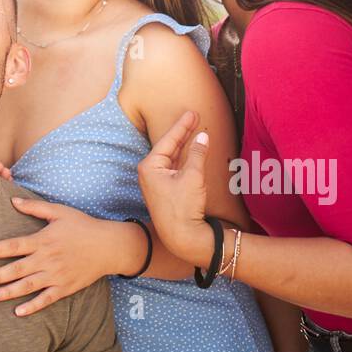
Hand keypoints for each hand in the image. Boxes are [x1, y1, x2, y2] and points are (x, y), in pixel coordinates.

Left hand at [0, 198, 112, 315]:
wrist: (108, 246)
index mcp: (43, 240)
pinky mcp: (65, 287)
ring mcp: (56, 275)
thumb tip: (13, 200)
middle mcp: (47, 259)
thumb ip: (35, 208)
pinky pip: (46, 299)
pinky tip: (18, 312)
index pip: (14, 246)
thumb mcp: (59, 211)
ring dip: (8, 292)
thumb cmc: (83, 226)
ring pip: (28, 286)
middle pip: (17, 269)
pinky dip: (32, 306)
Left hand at [137, 111, 214, 265]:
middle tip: (194, 117)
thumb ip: (197, 154)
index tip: (192, 113)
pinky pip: (174, 168)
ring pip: (171, 157)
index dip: (182, 126)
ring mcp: (155, 182)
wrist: (181, 237)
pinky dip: (183, 158)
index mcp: (149, 166)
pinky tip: (191, 150)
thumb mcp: (193, 177)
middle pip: (168, 146)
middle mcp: (149, 172)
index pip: (168, 140)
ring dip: (184, 144)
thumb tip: (203, 137)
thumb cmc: (183, 208)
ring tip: (194, 130)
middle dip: (183, 132)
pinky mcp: (163, 190)